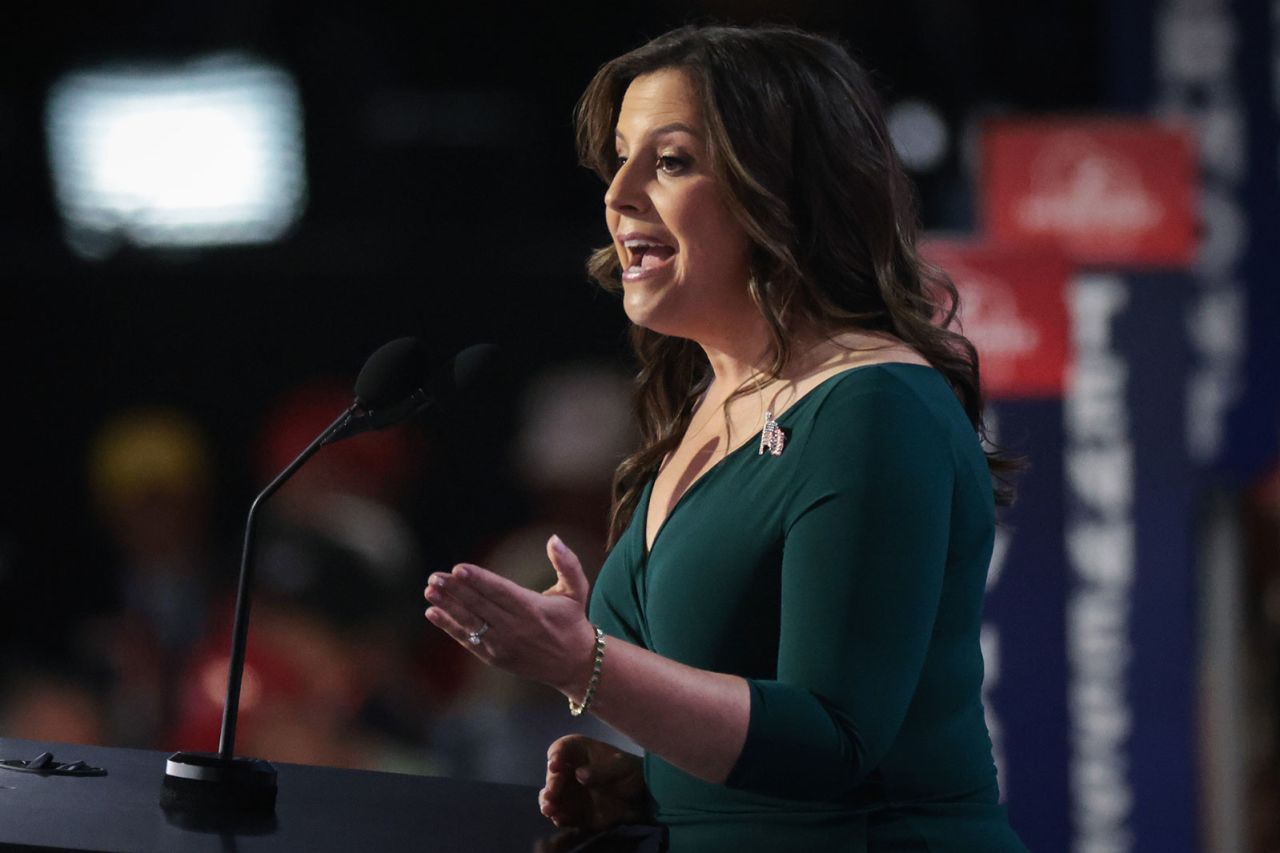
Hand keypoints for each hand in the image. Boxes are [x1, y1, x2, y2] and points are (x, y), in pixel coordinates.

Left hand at [423, 535, 596, 693]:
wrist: (574, 665)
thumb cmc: (573, 621)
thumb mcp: (577, 590)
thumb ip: (567, 563)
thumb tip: (554, 539)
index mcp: (532, 608)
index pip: (499, 591)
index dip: (478, 580)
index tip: (458, 568)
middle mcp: (515, 627)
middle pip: (480, 606)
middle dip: (456, 590)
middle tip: (435, 576)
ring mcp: (503, 644)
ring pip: (470, 622)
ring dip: (448, 606)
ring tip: (430, 591)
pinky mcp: (494, 657)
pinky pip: (467, 640)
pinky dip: (449, 627)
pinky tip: (433, 613)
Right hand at [539, 735, 645, 831]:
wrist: (644, 799)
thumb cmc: (632, 773)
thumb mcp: (622, 767)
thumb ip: (601, 770)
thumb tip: (580, 775)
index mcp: (581, 752)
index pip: (562, 748)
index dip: (556, 755)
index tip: (554, 765)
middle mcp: (572, 771)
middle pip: (554, 775)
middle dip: (551, 784)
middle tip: (552, 794)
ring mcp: (572, 792)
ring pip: (553, 796)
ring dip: (548, 802)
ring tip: (549, 809)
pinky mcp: (576, 812)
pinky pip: (563, 814)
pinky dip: (560, 817)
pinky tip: (560, 819)